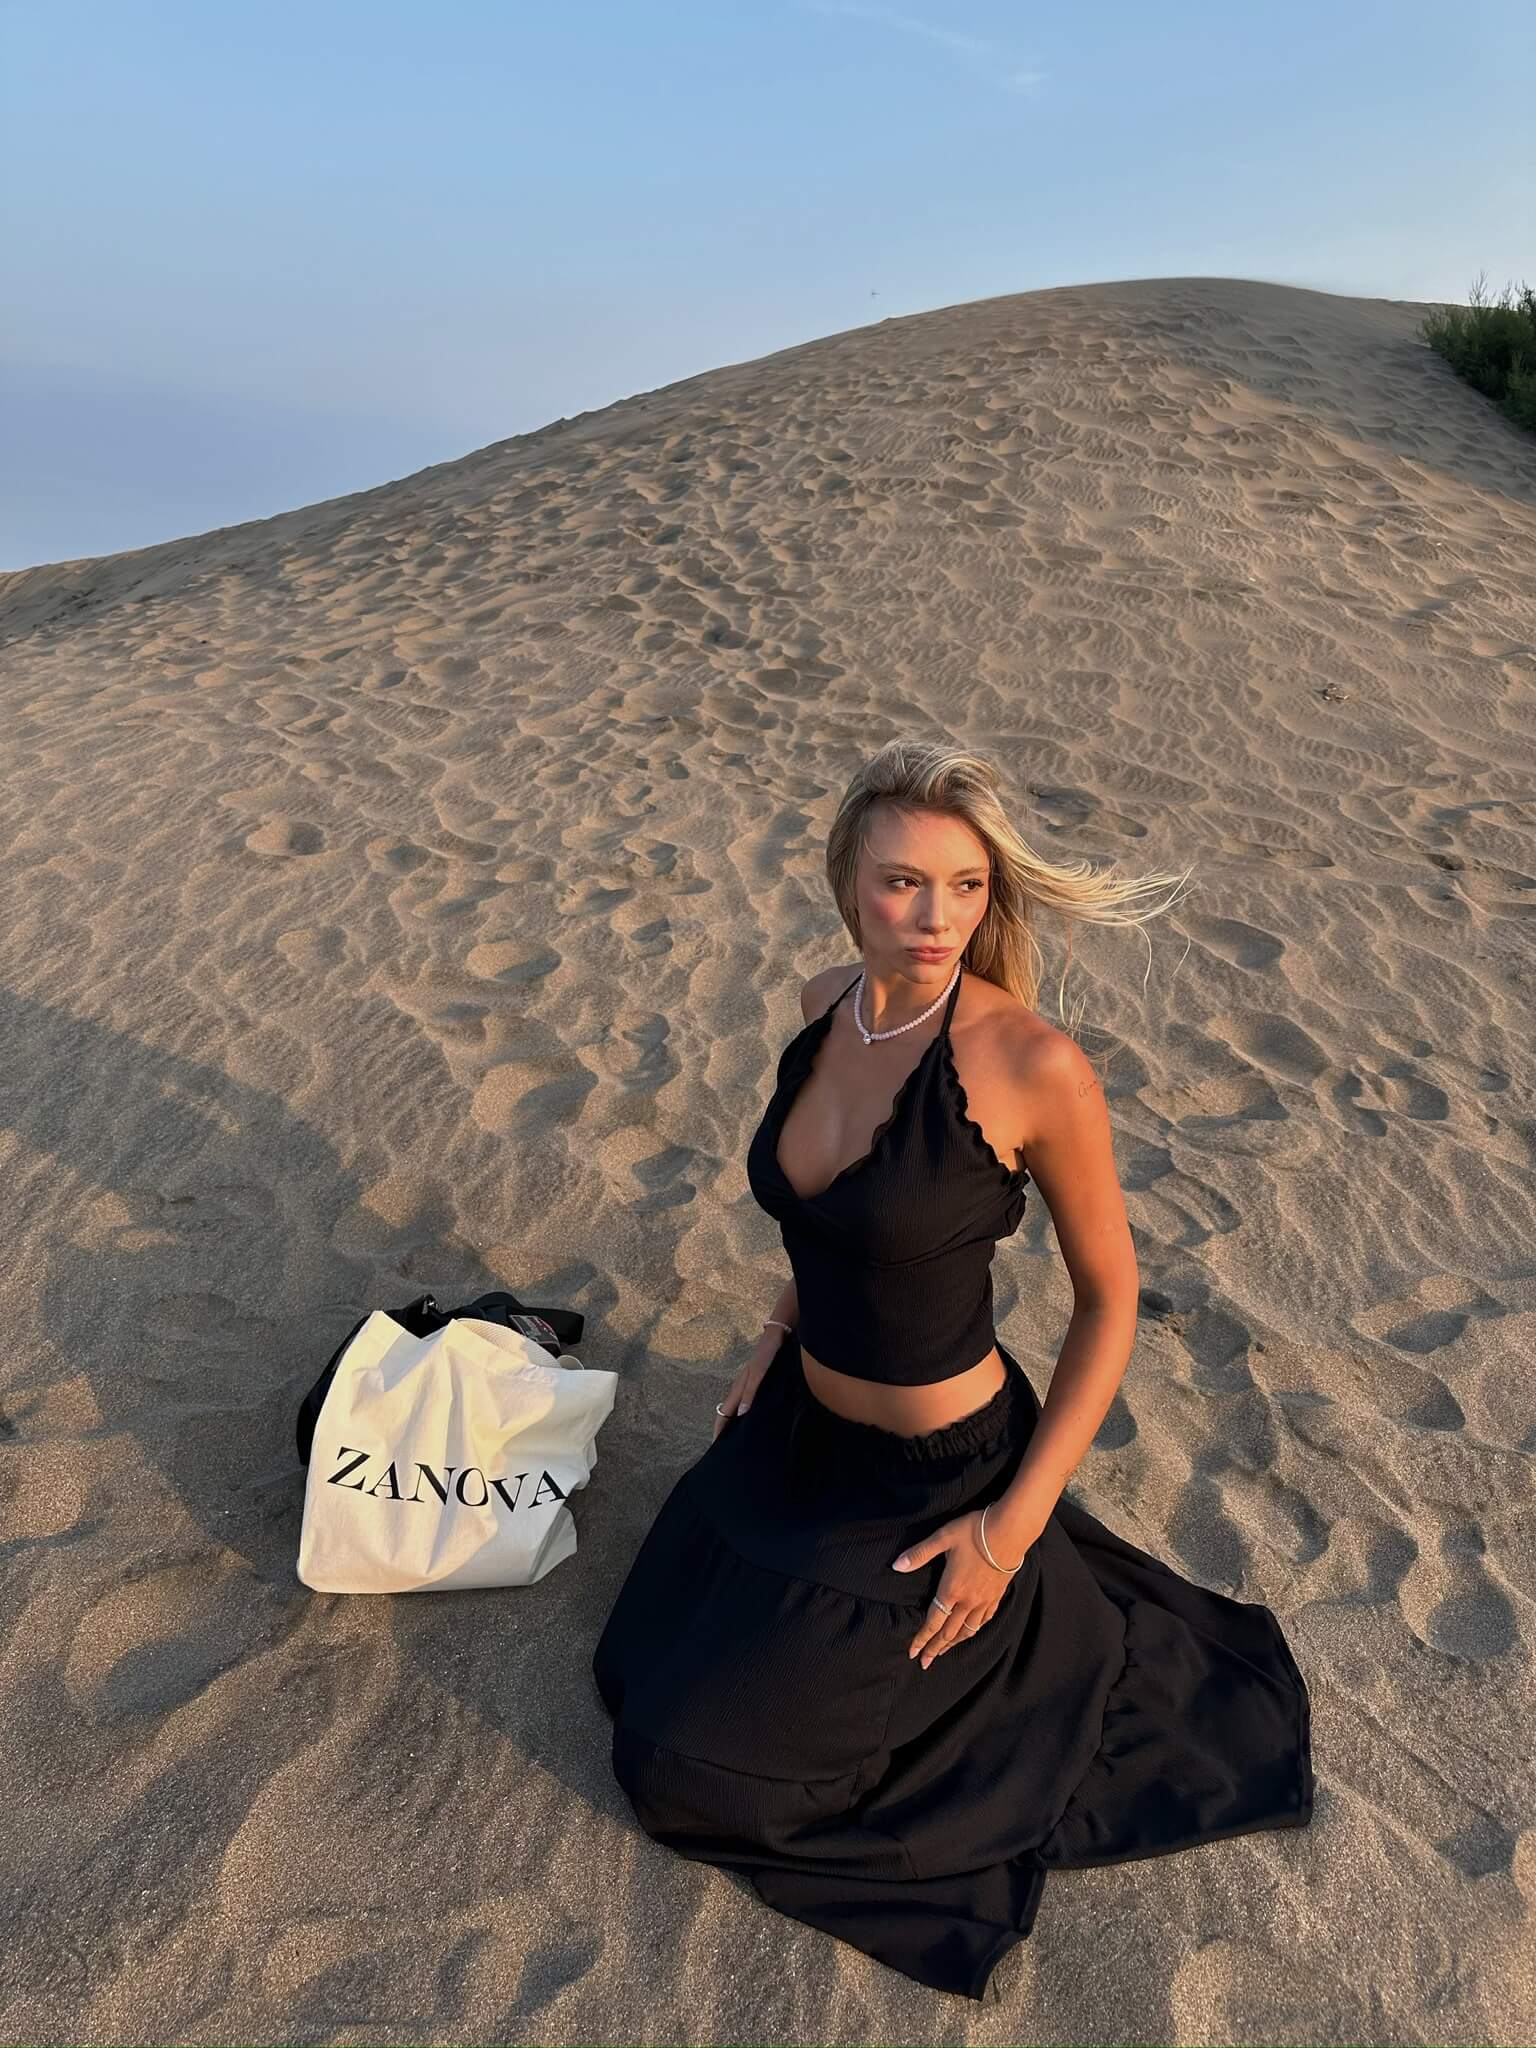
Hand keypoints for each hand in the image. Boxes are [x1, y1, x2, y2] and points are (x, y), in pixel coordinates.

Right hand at [711, 1337, 778, 1440]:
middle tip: (729, 1450)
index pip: (724, 1414)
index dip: (719, 1429)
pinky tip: (757, 1420)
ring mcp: (750, 1386)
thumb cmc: (767, 1354)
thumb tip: (740, 1414)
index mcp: (738, 1387)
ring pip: (740, 1409)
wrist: (777, 1336)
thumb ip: (750, 1392)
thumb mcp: (758, 1373)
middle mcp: (742, 1388)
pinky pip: (750, 1404)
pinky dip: (748, 1415)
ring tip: (741, 1440)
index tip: (716, 1447)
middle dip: (726, 1430)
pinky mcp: (760, 1384)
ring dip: (737, 1424)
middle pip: (730, 1414)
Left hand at [893, 1508, 1039, 1667]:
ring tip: (943, 1653)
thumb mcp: (943, 1537)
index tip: (912, 1654)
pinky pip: (983, 1621)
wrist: (1011, 1530)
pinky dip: (973, 1631)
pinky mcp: (997, 1596)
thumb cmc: (975, 1531)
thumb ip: (920, 1553)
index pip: (933, 1622)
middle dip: (935, 1648)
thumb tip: (896, 1565)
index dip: (921, 1639)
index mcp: (951, 1590)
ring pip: (967, 1631)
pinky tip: (970, 1632)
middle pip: (948, 1632)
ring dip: (953, 1644)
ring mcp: (985, 1601)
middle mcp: (968, 1601)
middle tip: (925, 1662)